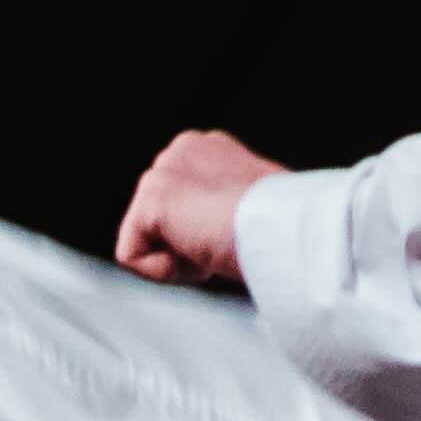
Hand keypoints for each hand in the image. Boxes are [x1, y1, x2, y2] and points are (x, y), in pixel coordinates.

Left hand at [111, 131, 288, 285]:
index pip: (183, 202)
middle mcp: (181, 150)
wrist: (284, 226)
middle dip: (187, 244)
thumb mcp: (259, 210)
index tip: (235, 238)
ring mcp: (163, 171)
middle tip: (225, 245)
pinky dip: (165, 271)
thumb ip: (230, 209)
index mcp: (210, 149)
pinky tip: (200, 257)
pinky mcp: (149, 201)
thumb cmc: (287, 225)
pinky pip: (133, 256)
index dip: (205, 233)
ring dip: (182, 258)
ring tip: (218, 247)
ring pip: (146, 240)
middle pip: (157, 221)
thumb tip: (224, 235)